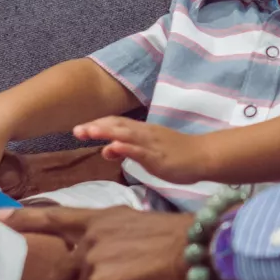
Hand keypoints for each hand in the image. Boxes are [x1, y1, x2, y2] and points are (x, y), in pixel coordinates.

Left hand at [0, 206, 202, 279]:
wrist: (204, 251)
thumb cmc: (185, 243)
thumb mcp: (142, 231)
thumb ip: (116, 244)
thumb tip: (110, 269)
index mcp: (101, 220)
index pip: (54, 217)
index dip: (24, 219)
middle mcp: (92, 239)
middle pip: (56, 277)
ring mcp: (94, 264)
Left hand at [74, 116, 212, 183]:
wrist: (203, 156)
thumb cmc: (176, 154)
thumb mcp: (147, 152)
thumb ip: (126, 150)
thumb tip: (106, 150)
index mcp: (142, 131)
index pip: (116, 124)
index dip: (97, 125)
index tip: (79, 129)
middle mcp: (144, 133)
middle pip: (117, 126)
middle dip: (96, 127)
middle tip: (76, 130)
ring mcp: (151, 143)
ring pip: (126, 134)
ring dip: (106, 132)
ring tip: (89, 132)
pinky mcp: (158, 156)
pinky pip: (140, 150)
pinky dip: (125, 147)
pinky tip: (113, 147)